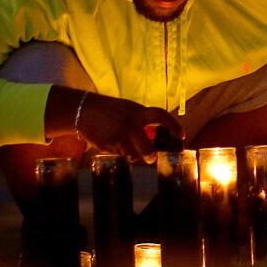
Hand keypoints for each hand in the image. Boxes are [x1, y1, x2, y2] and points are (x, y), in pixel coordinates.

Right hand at [47, 87, 180, 162]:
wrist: (83, 110)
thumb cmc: (110, 110)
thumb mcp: (128, 110)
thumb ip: (141, 122)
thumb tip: (154, 139)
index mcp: (137, 112)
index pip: (160, 116)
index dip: (173, 125)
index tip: (182, 135)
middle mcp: (130, 124)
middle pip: (147, 149)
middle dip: (149, 156)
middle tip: (150, 157)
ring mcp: (118, 136)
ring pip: (132, 156)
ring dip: (133, 156)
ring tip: (127, 149)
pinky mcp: (107, 145)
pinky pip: (119, 155)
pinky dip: (118, 153)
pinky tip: (111, 144)